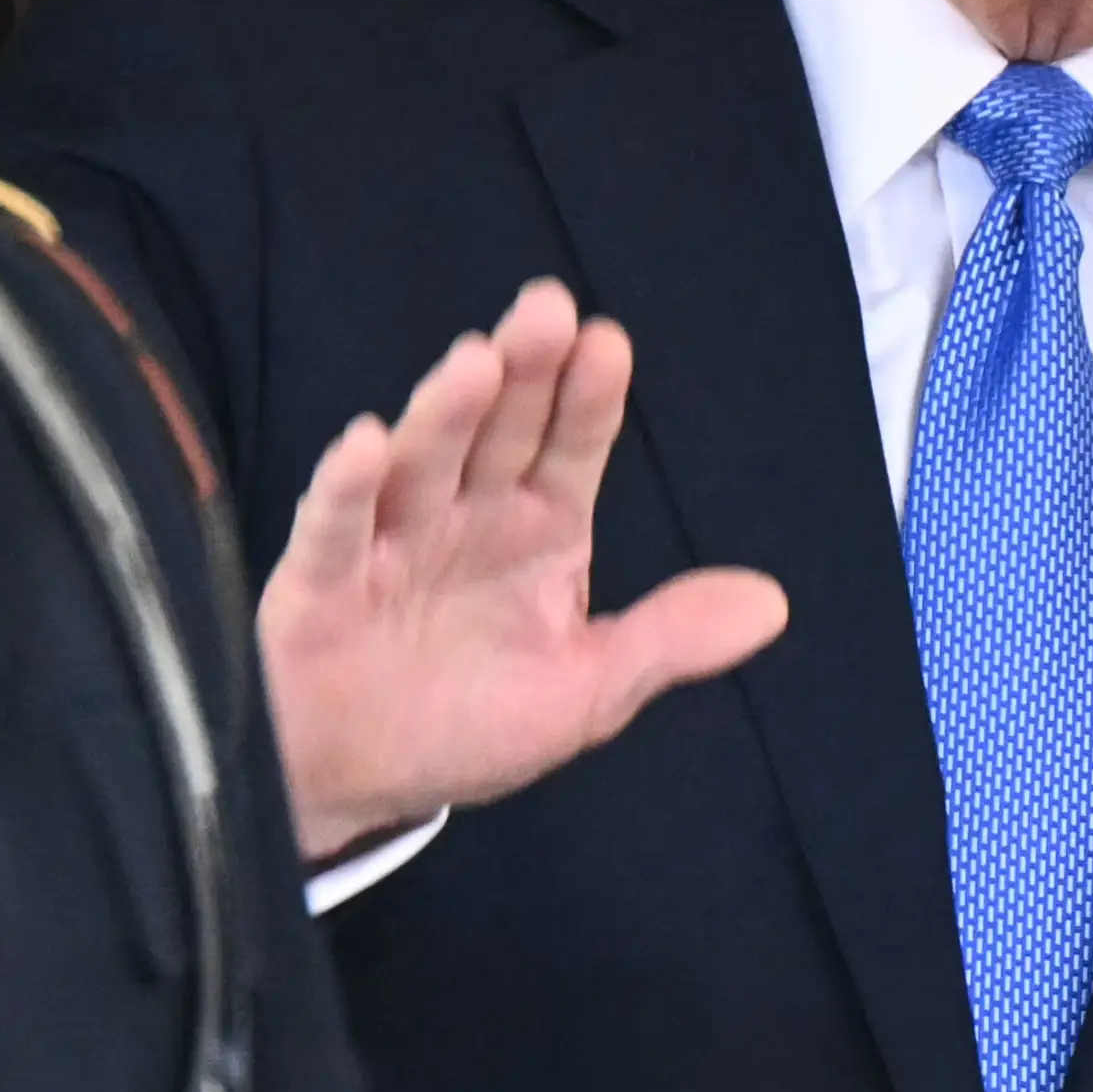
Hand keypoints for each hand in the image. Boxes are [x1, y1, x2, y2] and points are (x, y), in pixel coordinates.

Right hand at [262, 279, 790, 862]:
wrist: (357, 784)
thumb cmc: (471, 724)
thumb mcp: (588, 691)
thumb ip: (668, 640)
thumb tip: (773, 604)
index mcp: (540, 528)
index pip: (572, 447)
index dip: (590, 398)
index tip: (610, 343)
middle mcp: (468, 515)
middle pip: (500, 431)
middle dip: (525, 371)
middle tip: (547, 307)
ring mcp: (392, 541)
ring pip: (423, 461)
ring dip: (447, 411)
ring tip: (477, 361)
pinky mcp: (319, 583)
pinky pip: (336, 528)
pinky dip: (348, 486)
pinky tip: (365, 442)